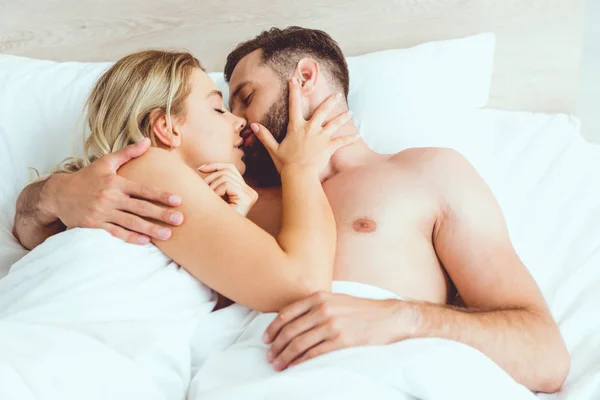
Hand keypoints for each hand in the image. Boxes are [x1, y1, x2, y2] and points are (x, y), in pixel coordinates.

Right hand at [53, 138, 183, 243]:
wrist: (58, 195)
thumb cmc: (86, 177)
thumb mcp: (105, 162)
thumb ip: (128, 153)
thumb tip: (147, 141)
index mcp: (116, 182)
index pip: (143, 189)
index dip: (161, 195)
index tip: (178, 200)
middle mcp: (110, 198)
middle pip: (140, 208)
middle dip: (161, 214)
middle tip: (180, 220)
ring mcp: (102, 213)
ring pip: (130, 223)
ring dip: (150, 229)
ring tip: (167, 235)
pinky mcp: (94, 226)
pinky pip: (115, 233)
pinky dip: (130, 238)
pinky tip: (145, 242)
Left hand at [198, 162, 257, 216]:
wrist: (220, 240)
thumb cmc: (212, 220)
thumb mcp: (213, 197)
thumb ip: (213, 183)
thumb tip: (202, 168)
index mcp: (245, 190)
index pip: (230, 168)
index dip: (215, 165)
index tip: (200, 169)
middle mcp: (250, 192)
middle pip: (227, 170)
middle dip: (210, 178)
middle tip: (202, 191)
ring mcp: (250, 195)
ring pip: (225, 176)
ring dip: (212, 187)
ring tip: (209, 199)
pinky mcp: (247, 198)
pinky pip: (227, 184)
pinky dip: (216, 191)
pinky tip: (215, 202)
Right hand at [250, 73, 356, 173]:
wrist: (299, 175)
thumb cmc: (285, 163)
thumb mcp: (273, 149)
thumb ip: (264, 136)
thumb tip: (252, 125)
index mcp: (296, 127)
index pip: (294, 105)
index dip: (294, 91)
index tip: (294, 79)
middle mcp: (310, 128)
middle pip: (322, 110)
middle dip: (330, 101)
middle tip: (337, 93)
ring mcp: (321, 137)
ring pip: (335, 123)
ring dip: (343, 117)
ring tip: (350, 112)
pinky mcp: (329, 147)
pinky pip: (342, 141)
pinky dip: (350, 139)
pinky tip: (357, 136)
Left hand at [263, 291, 405, 370]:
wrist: (389, 317)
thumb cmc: (361, 310)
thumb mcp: (336, 299)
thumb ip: (316, 305)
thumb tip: (293, 319)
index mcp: (319, 297)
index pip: (287, 313)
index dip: (273, 328)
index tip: (265, 339)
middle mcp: (323, 309)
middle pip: (290, 330)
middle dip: (276, 346)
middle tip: (269, 356)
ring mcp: (332, 325)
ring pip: (299, 343)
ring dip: (284, 356)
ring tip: (277, 364)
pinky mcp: (341, 340)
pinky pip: (314, 353)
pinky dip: (300, 361)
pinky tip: (294, 366)